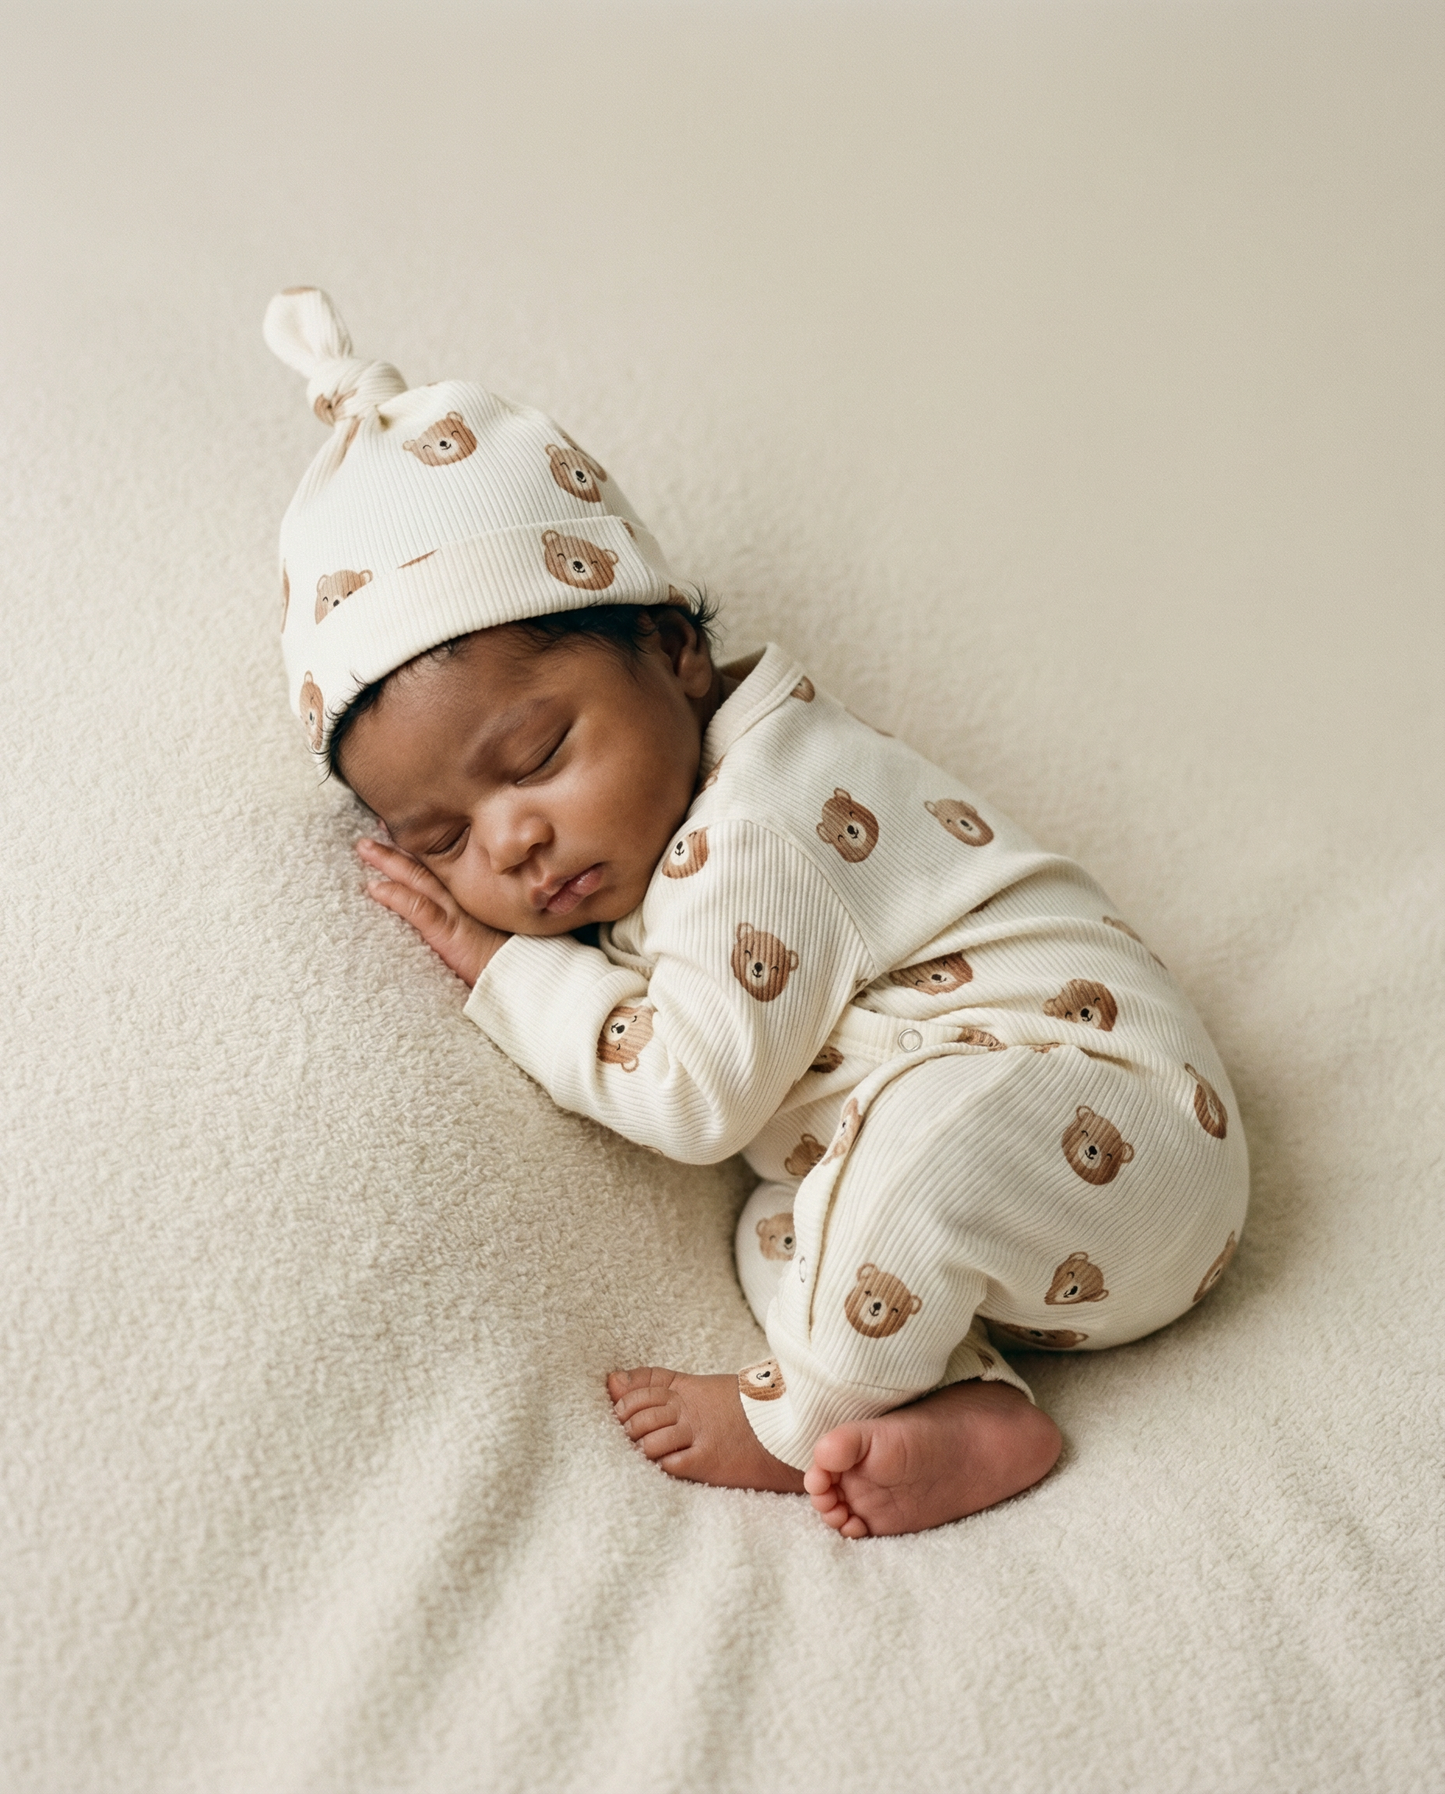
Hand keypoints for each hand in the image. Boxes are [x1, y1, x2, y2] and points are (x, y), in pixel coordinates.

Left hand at [355, 837, 508, 986]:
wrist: (526, 973)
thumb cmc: (513, 956)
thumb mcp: (493, 931)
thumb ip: (477, 919)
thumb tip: (463, 915)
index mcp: (471, 896)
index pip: (441, 867)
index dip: (419, 849)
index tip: (399, 831)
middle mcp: (462, 897)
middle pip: (425, 866)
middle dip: (398, 846)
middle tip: (376, 826)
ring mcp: (456, 912)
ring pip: (417, 878)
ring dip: (389, 861)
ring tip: (365, 847)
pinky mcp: (449, 932)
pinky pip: (418, 909)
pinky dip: (396, 896)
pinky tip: (375, 888)